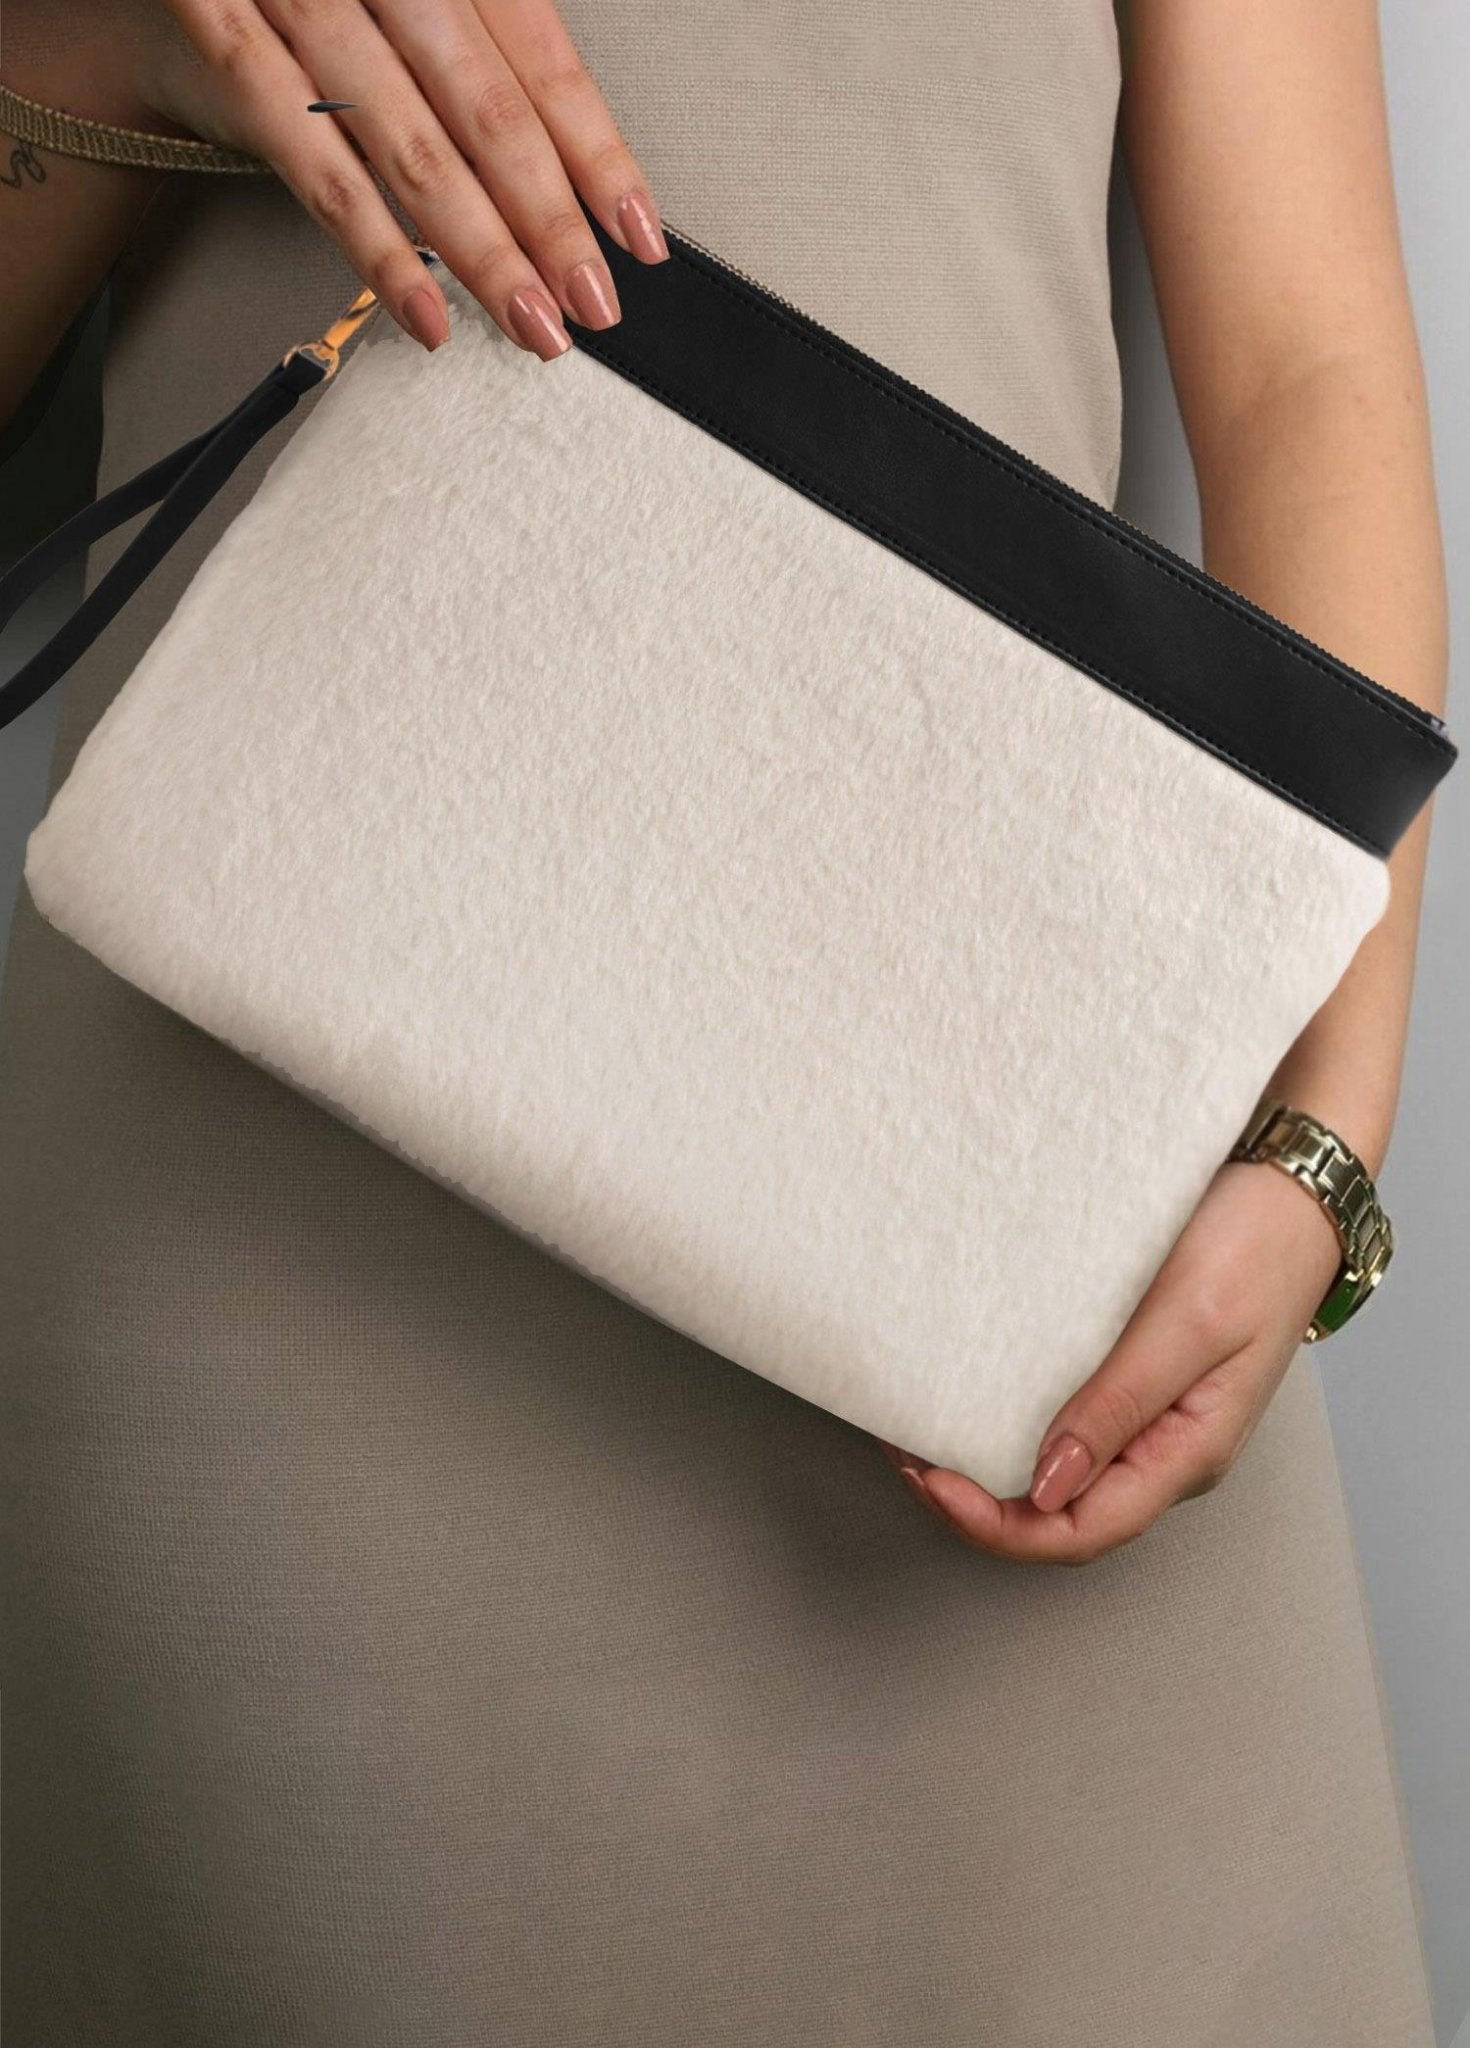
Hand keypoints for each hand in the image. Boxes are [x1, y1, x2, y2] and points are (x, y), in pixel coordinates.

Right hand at [6, 0, 668, 356]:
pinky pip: (314, 163)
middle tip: (591, 304)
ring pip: (415, 145)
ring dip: (482, 252)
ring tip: (529, 324)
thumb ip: (487, 62)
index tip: (637, 240)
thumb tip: (576, 180)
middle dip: (550, 224)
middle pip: (489, 113)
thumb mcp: (421, 3)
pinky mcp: (229, 37)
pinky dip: (376, 249)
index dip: (597, 157)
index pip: (543, 61)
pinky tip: (427, 313)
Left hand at [882, 1152, 1351, 1563]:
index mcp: (1185, 1454)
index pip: (1077, 1531)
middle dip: (976, 1502)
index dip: (995, 1525)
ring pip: (1055, 1477)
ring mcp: (1149, 1418)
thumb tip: (1048, 1484)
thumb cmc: (1256, 1250)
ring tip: (921, 1429)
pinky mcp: (1132, 1380)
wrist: (1292, 1189)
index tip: (929, 1477)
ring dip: (986, 1467)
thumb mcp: (1187, 1324)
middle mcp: (1163, 1451)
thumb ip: (1120, 1404)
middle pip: (1057, 1516)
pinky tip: (970, 1394)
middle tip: (905, 1453)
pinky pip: (1064, 1425)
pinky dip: (1007, 1422)